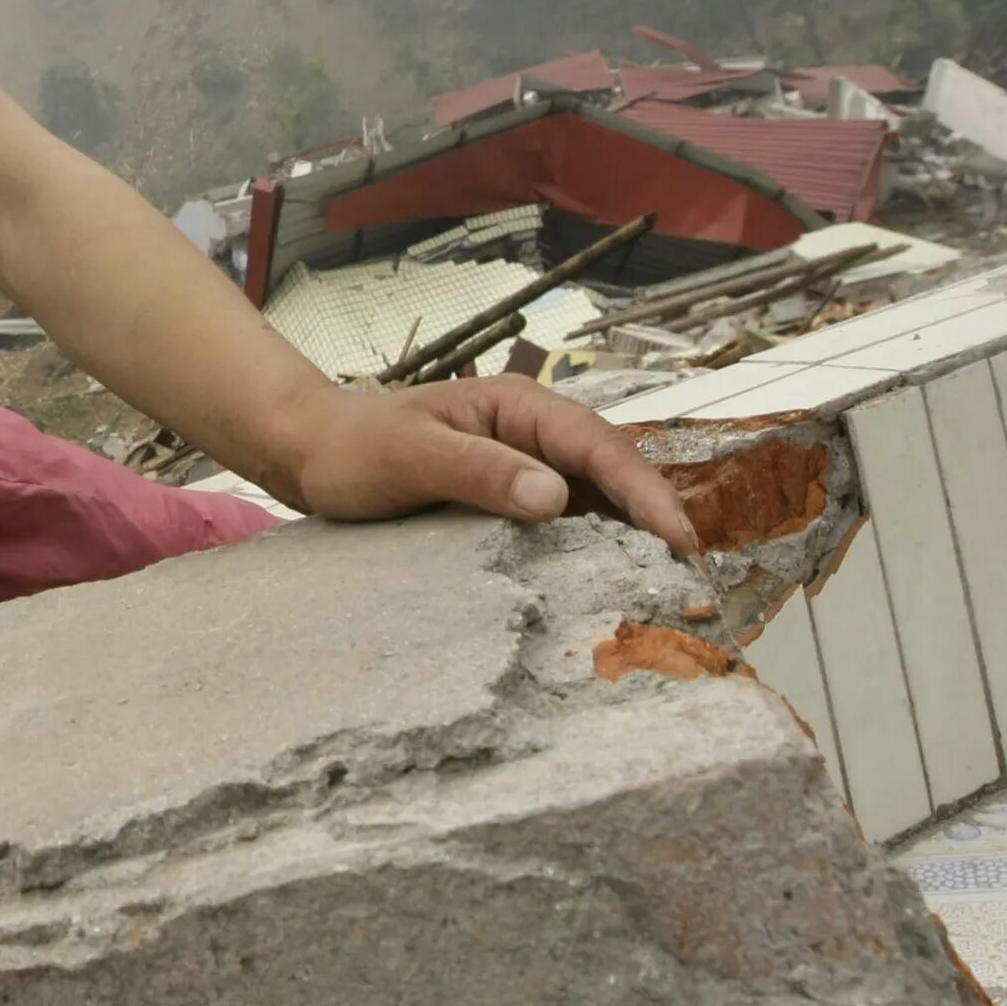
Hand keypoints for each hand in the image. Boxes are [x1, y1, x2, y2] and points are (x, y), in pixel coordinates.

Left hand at [279, 377, 698, 553]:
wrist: (313, 455)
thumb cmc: (356, 448)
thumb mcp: (412, 456)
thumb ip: (480, 471)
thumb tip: (555, 497)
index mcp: (519, 408)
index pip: (598, 445)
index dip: (644, 491)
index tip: (678, 539)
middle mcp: (535, 436)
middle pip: (612, 475)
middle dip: (655, 521)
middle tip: (693, 583)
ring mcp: (527, 470)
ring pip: (598, 504)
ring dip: (632, 543)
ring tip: (668, 597)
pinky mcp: (513, 504)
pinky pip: (567, 528)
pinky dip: (594, 556)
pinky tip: (611, 592)